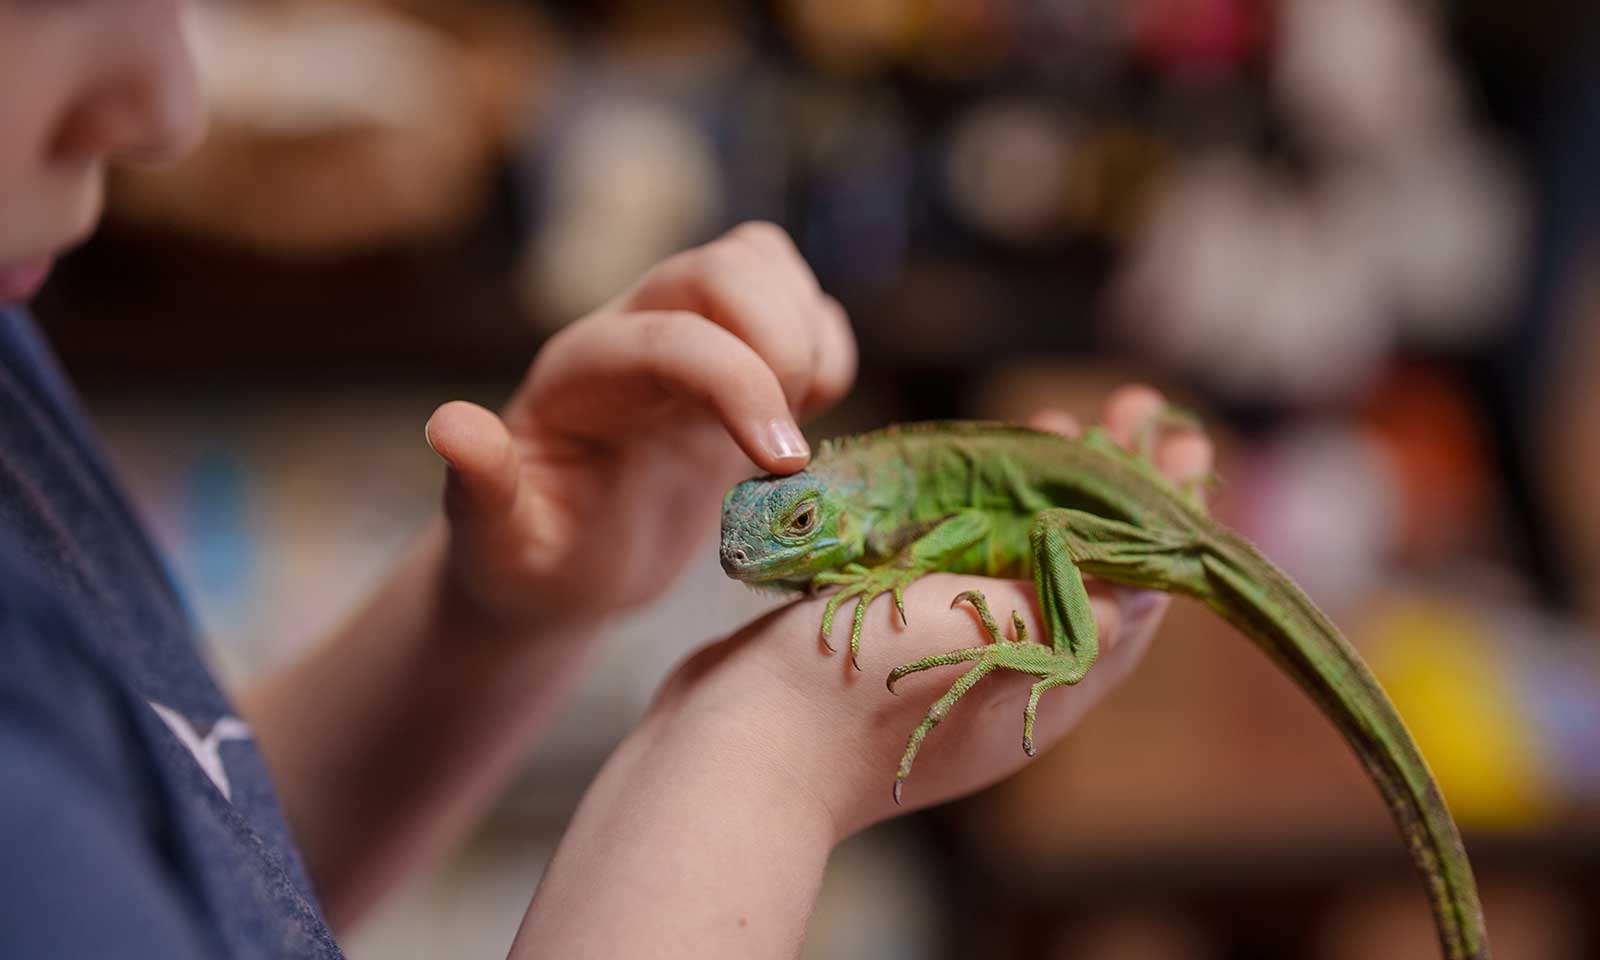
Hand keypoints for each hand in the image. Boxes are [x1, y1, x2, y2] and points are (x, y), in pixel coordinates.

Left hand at [422, 222, 856, 624]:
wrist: (561, 569)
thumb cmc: (528, 560)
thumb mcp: (496, 542)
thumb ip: (481, 486)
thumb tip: (452, 426)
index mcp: (579, 372)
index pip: (672, 338)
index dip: (740, 384)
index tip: (782, 465)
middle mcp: (635, 332)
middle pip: (727, 266)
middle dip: (783, 341)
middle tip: (788, 450)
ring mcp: (691, 338)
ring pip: (764, 263)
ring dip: (808, 334)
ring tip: (797, 426)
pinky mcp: (738, 362)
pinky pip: (800, 305)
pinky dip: (827, 349)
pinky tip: (806, 420)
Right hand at [649, 386, 1213, 836]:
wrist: (737, 748)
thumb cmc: (863, 699)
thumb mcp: (991, 642)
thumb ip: (1078, 608)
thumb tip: (1156, 581)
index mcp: (1052, 686)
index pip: (1139, 591)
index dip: (1165, 513)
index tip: (1183, 439)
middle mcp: (1011, 673)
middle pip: (1084, 567)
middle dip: (1110, 483)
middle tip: (1126, 406)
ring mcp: (947, 658)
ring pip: (1017, 561)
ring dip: (1043, 489)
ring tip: (1051, 422)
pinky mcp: (889, 639)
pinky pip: (957, 566)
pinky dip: (978, 513)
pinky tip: (968, 472)